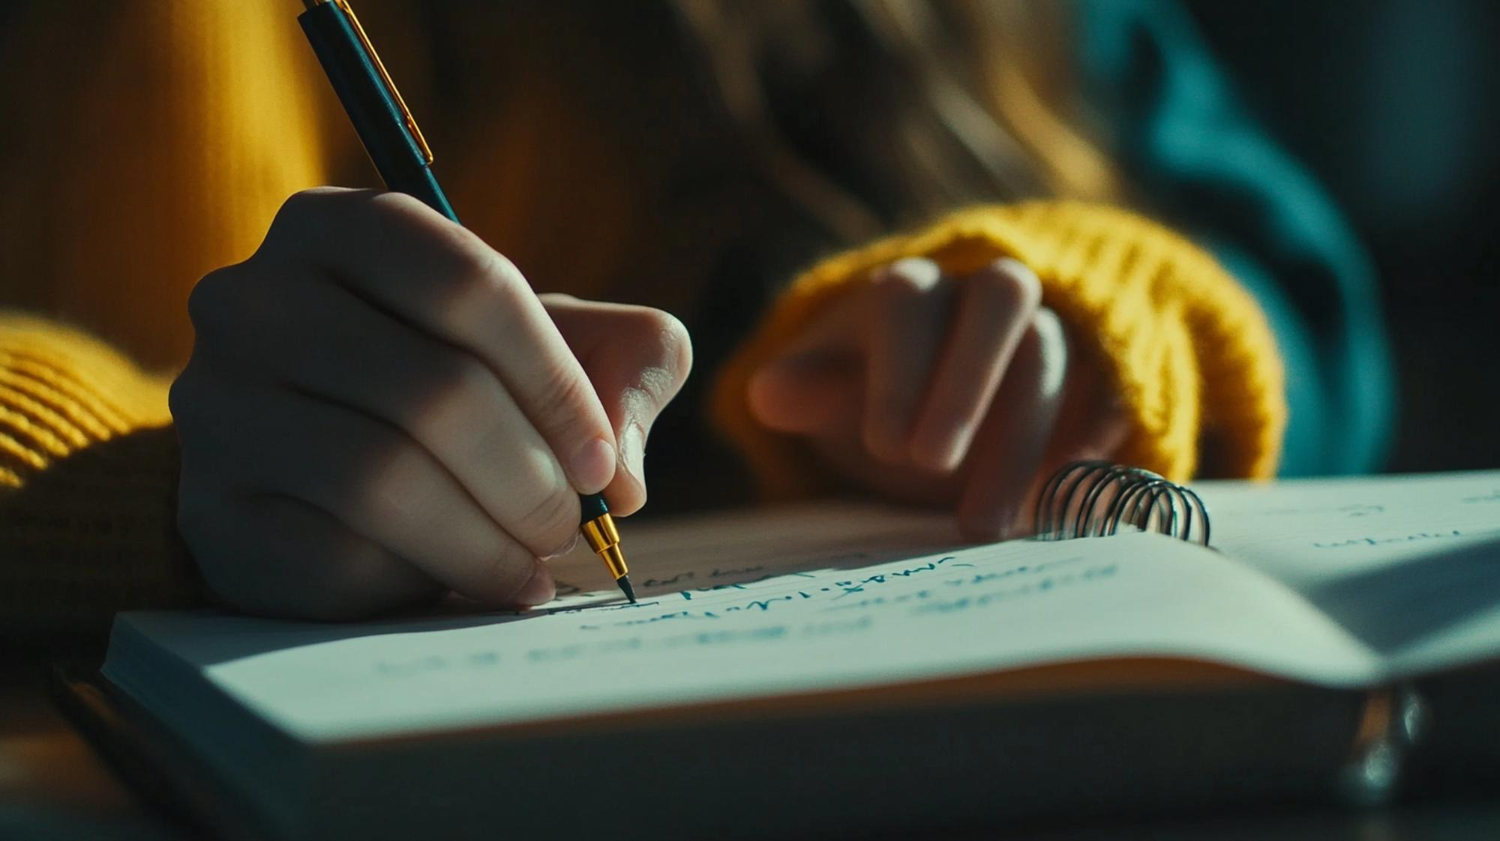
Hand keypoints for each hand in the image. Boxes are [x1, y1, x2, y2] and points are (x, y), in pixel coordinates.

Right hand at [171, 188, 691, 619]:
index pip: (469, 283)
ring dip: (485, 539)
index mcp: (341, 227)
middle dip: (530, 476)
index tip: (602, 458)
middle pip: (434, 390)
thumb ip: (628, 364)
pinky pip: (333, 555)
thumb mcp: (557, 343)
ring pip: (381, 478)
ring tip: (530, 563)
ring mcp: (218, 406)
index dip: (556, 383)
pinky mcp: (211, 510)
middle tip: (569, 524)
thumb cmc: (460, 383)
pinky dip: (421, 580)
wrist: (323, 465)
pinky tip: (465, 586)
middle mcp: (254, 299)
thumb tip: (623, 475)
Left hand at [746, 257, 1123, 539]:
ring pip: (1052, 354)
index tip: (885, 444)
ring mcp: (1053, 326)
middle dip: (969, 379)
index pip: (911, 297)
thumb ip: (803, 391)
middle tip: (930, 465)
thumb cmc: (873, 401)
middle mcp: (985, 291)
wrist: (941, 416)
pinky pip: (1111, 389)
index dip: (901, 366)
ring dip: (1019, 440)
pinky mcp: (1100, 373)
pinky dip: (1087, 444)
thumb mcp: (831, 397)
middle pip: (1001, 298)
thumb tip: (768, 393)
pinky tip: (1052, 506)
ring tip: (978, 528)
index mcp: (911, 291)